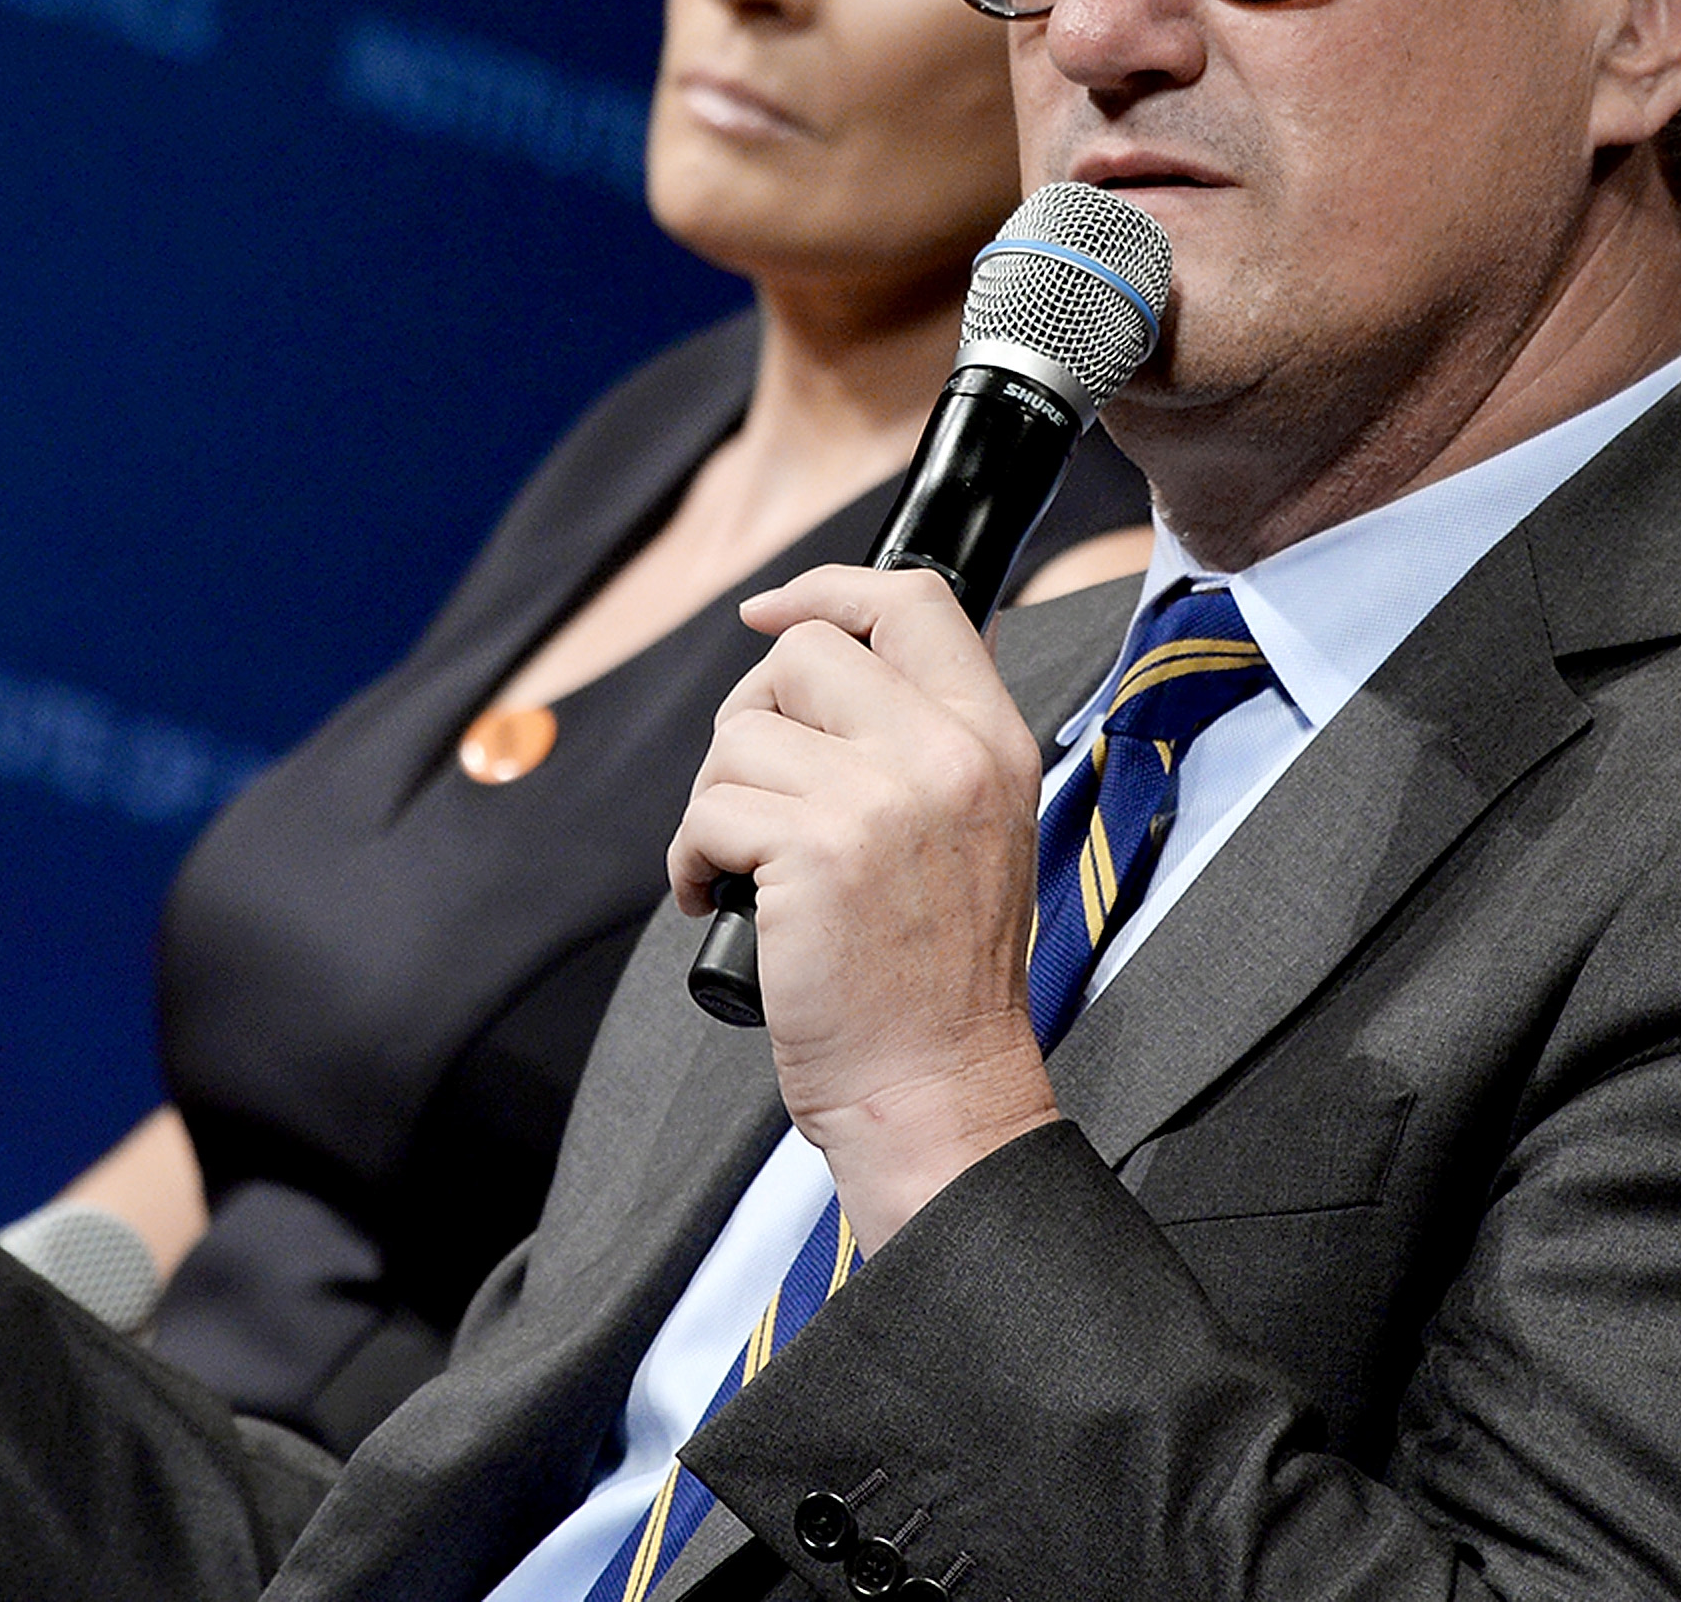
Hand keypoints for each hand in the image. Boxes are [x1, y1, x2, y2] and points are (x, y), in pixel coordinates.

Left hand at [670, 565, 1061, 1251]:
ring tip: (745, 864)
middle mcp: (945, 755)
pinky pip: (708, 809)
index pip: (914, 600)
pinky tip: (716, 899)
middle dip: (751, 715)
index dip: (827, 589)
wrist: (935, 1089)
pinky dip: (690, 858)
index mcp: (991, 740)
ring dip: (718, 800)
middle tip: (756, 793)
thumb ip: (930, 738)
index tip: (770, 613)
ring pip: (741, 733)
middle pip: (806, 654)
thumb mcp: (979, 829)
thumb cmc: (937, 979)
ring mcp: (882, 799)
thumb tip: (840, 647)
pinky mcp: (814, 851)